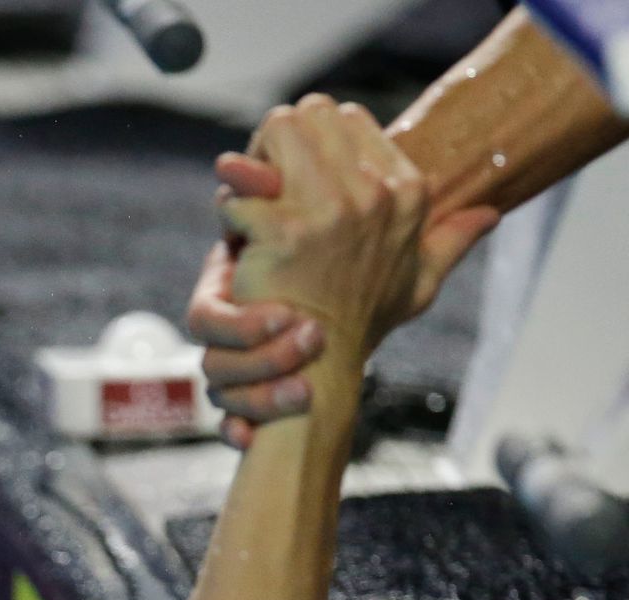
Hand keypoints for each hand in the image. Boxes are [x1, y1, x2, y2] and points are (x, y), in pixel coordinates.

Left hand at [188, 115, 497, 446]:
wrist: (321, 364)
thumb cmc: (364, 319)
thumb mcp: (419, 280)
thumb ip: (453, 240)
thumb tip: (491, 214)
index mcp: (405, 189)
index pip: (345, 116)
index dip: (310, 142)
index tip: (297, 182)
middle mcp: (375, 191)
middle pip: (308, 112)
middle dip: (277, 143)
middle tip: (265, 187)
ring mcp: (331, 210)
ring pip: (277, 129)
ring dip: (252, 165)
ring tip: (252, 206)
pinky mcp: (286, 232)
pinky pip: (240, 192)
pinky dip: (230, 213)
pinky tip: (238, 241)